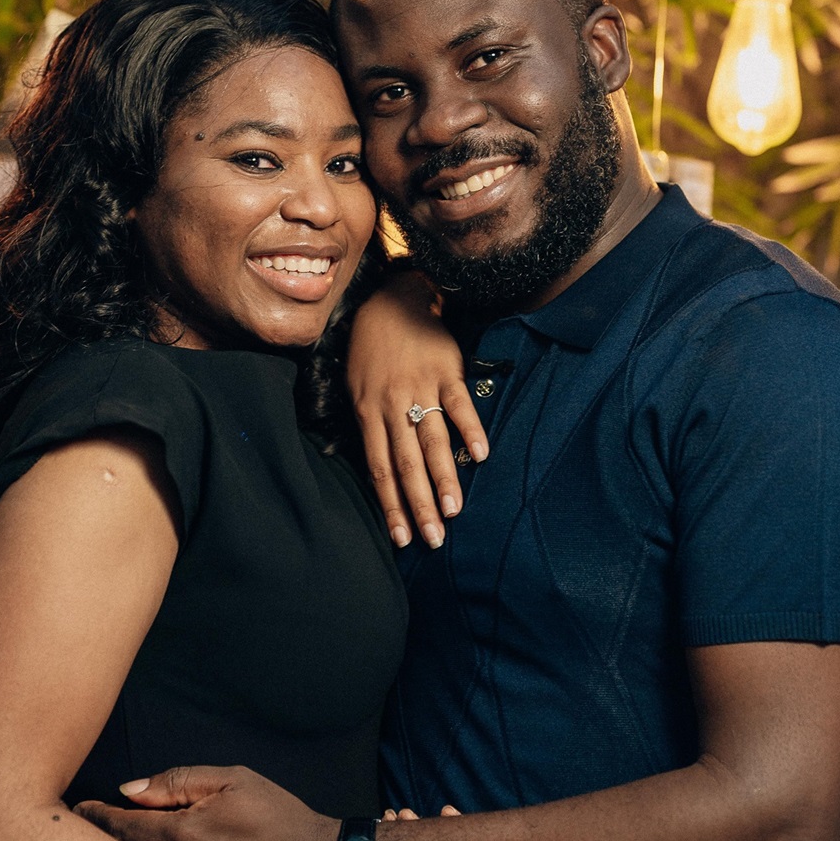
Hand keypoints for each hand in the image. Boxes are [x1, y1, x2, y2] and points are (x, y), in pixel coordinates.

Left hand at [346, 272, 486, 550]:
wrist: (391, 301)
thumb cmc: (371, 352)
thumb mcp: (358, 388)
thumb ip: (371, 427)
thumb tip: (381, 471)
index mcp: (368, 413)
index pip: (379, 469)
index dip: (391, 505)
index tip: (402, 538)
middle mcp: (392, 405)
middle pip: (407, 463)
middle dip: (419, 505)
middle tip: (432, 539)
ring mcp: (420, 388)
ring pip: (432, 440)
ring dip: (444, 478)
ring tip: (454, 511)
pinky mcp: (446, 371)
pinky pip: (459, 404)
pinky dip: (470, 429)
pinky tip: (481, 455)